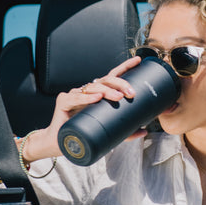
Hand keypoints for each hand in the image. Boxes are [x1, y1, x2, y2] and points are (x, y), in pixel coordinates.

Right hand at [24, 56, 144, 160]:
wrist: (61, 144)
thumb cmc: (84, 134)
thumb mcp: (109, 131)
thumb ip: (125, 132)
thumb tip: (144, 132)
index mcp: (99, 94)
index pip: (113, 77)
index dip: (125, 67)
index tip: (138, 61)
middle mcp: (87, 91)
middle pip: (105, 80)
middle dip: (120, 84)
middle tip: (131, 93)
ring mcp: (75, 95)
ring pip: (92, 87)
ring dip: (107, 91)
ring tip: (118, 97)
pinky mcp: (63, 102)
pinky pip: (75, 98)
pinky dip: (87, 98)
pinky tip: (96, 98)